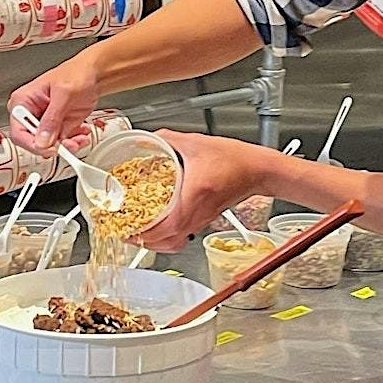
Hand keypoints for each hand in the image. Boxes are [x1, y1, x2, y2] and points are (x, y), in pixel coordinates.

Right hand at [7, 56, 98, 153]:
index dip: (32, 144)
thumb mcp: (63, 93)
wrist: (94, 74)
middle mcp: (31, 114)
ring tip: (80, 137)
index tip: (50, 148)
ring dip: (67, 145)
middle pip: (34, 142)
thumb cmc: (76, 73)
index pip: (18, 131)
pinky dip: (74, 142)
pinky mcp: (58, 127)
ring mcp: (45, 122)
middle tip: (70, 143)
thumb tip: (42, 140)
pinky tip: (82, 133)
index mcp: (23, 101)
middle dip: (54, 145)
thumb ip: (52, 118)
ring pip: (50, 145)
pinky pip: (62, 143)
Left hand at [136, 130, 271, 252]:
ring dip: (154, 243)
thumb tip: (148, 139)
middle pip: (168, 241)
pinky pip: (182, 237)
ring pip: (175, 243)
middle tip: (125, 230)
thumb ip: (168, 139)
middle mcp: (197, 211)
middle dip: (143, 240)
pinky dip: (167, 240)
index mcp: (195, 193)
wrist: (257, 170)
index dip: (145, 232)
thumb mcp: (196, 142)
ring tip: (138, 233)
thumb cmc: (235, 158)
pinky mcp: (204, 220)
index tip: (127, 227)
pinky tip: (158, 229)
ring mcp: (201, 219)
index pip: (168, 225)